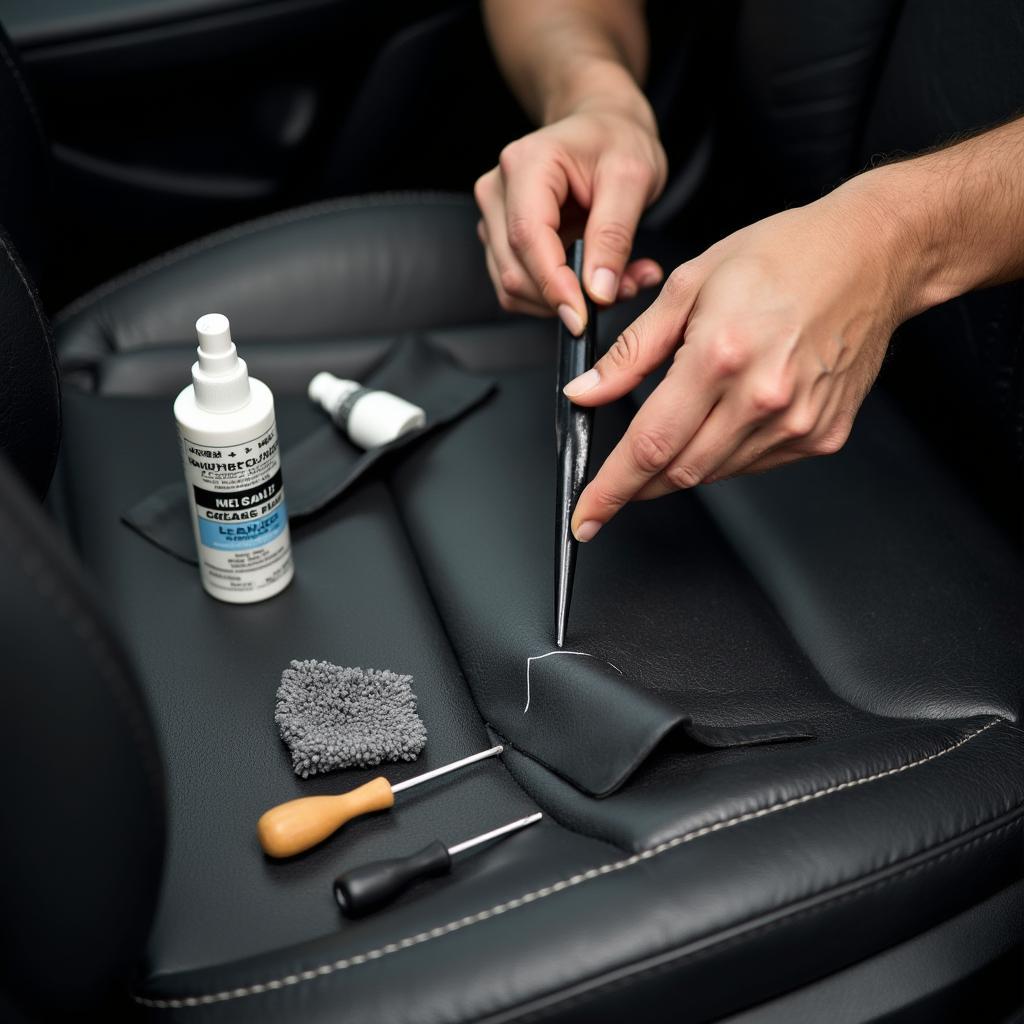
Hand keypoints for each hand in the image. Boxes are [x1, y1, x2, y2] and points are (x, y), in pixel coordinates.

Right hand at [474, 101, 667, 332]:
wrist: (603, 127)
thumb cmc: (617, 141)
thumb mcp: (632, 179)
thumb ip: (614, 236)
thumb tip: (597, 292)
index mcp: (524, 165)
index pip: (527, 240)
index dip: (554, 286)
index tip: (583, 318)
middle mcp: (497, 192)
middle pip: (515, 272)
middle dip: (566, 297)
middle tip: (623, 290)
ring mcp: (495, 219)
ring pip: (515, 287)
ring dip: (566, 300)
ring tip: (618, 280)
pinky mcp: (503, 242)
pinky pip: (523, 287)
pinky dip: (560, 296)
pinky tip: (595, 278)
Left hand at [565, 176, 911, 540]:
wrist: (874, 255)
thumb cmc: (785, 256)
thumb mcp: (690, 287)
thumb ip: (631, 351)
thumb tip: (585, 392)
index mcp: (720, 356)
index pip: (649, 445)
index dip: (610, 489)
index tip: (586, 515)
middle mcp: (763, 398)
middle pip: (679, 470)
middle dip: (637, 485)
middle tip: (616, 481)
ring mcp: (798, 423)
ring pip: (714, 472)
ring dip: (680, 465)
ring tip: (681, 423)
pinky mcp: (821, 435)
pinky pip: (754, 464)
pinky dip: (723, 453)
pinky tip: (725, 418)